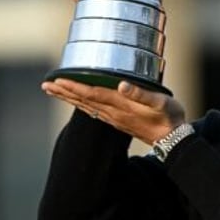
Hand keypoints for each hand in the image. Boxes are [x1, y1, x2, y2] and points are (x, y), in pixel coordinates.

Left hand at [41, 78, 185, 145]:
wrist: (174, 139)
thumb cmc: (169, 118)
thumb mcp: (160, 102)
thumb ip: (141, 94)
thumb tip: (121, 85)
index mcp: (121, 105)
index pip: (92, 93)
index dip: (74, 86)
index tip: (58, 80)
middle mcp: (114, 113)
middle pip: (83, 100)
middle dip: (64, 92)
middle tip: (46, 85)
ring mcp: (115, 118)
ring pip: (86, 106)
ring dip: (69, 98)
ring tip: (54, 90)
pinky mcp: (118, 121)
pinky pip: (94, 111)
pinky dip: (81, 104)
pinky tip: (76, 102)